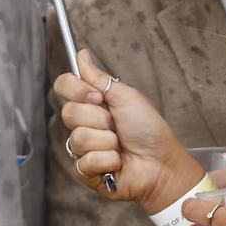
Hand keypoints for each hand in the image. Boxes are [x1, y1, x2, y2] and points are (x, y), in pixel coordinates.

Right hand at [54, 49, 203, 211]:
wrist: (161, 162)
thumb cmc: (149, 129)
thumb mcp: (126, 96)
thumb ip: (98, 78)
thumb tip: (82, 54)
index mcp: (92, 103)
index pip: (64, 86)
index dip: (76, 90)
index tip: (98, 97)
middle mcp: (84, 123)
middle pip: (69, 112)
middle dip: (99, 118)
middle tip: (117, 124)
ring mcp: (84, 148)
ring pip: (78, 138)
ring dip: (107, 141)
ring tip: (120, 144)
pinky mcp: (86, 171)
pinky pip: (85, 161)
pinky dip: (108, 160)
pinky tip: (118, 161)